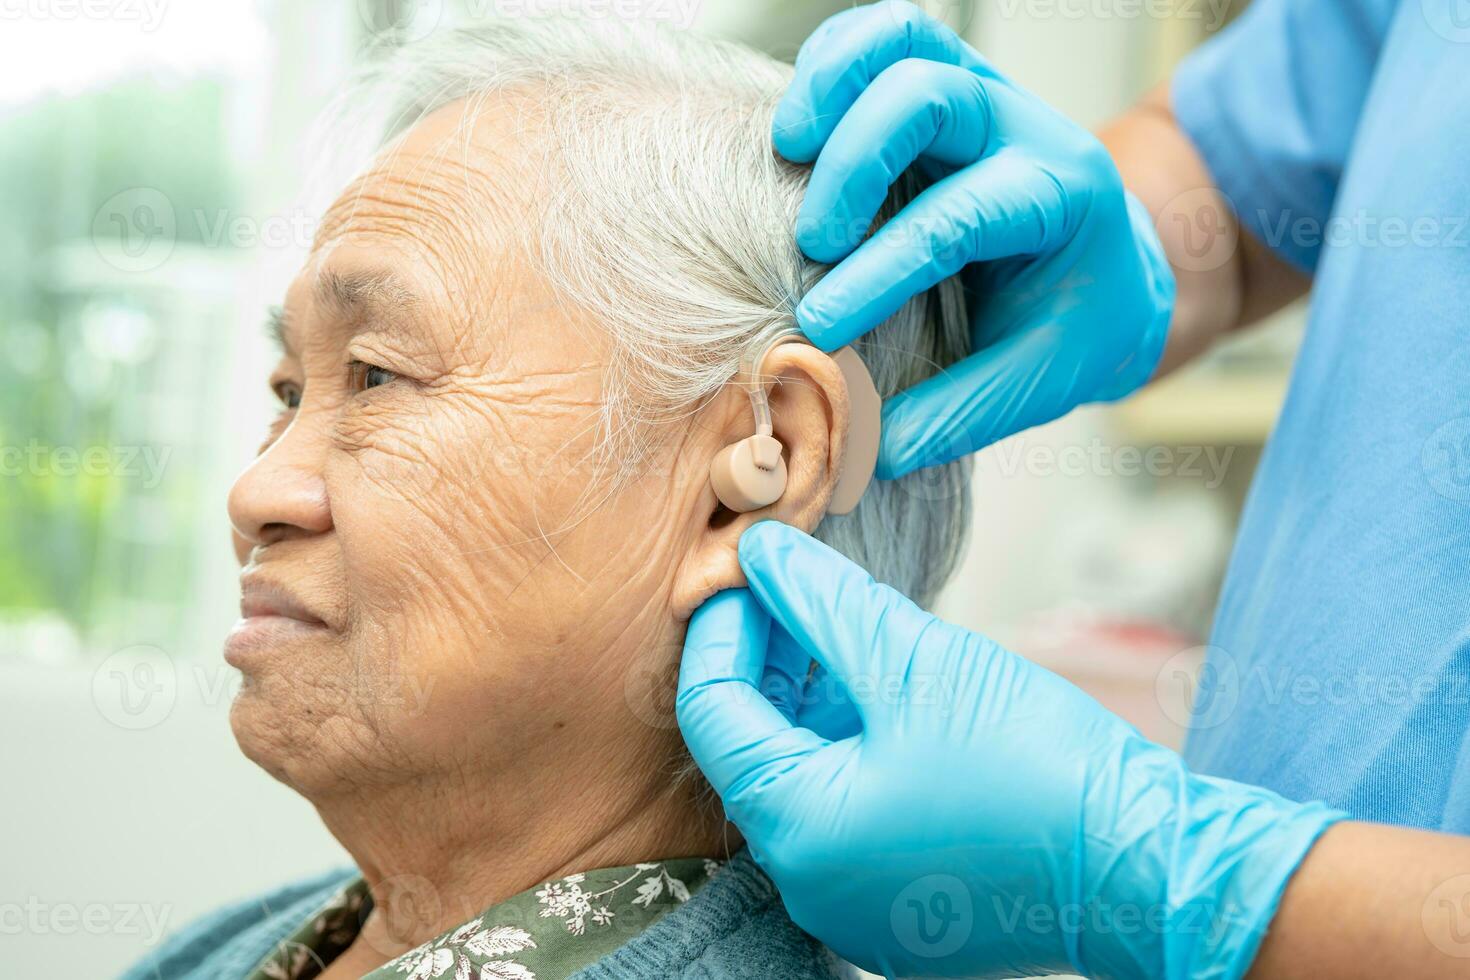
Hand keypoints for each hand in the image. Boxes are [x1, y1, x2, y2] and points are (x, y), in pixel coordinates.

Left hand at [676, 522, 1343, 978]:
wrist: (1152, 865)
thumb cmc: (1041, 771)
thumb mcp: (918, 662)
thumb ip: (823, 604)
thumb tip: (760, 555)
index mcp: (799, 831)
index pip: (711, 711)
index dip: (722, 627)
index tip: (747, 569)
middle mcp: (810, 880)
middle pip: (750, 744)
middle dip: (765, 656)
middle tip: (793, 582)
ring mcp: (853, 898)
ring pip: (798, 773)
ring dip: (806, 695)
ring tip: (835, 619)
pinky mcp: (898, 898)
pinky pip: (842, 807)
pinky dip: (844, 742)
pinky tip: (875, 682)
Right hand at [776, 1, 1174, 477]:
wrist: (1119, 260)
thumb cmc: (1080, 320)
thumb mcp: (1042, 379)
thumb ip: (959, 414)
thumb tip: (869, 452)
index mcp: (1062, 200)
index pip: (960, 218)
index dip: (881, 272)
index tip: (821, 327)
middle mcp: (1024, 129)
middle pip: (932, 92)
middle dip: (856, 164)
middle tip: (811, 242)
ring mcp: (984, 94)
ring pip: (907, 37)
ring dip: (834, 84)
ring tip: (785, 150)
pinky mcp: (946, 82)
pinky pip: (886, 34)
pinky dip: (833, 60)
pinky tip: (798, 124)